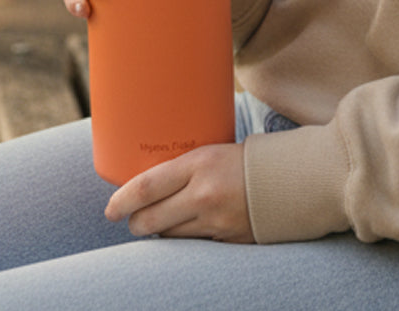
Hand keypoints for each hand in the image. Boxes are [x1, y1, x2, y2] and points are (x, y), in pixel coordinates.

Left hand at [105, 142, 251, 241]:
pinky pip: (191, 247)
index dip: (121, 201)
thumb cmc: (243, 160)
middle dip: (134, 223)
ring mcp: (215, 222)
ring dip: (159, 231)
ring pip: (168, 237)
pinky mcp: (225, 242)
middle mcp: (203, 195)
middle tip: (131, 219)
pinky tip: (186, 228)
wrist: (289, 178)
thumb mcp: (210, 152)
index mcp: (199, 164)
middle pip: (150, 220)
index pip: (146, 187)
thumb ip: (181, 168)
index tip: (110, 209)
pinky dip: (183, 240)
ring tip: (160, 220)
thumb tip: (146, 183)